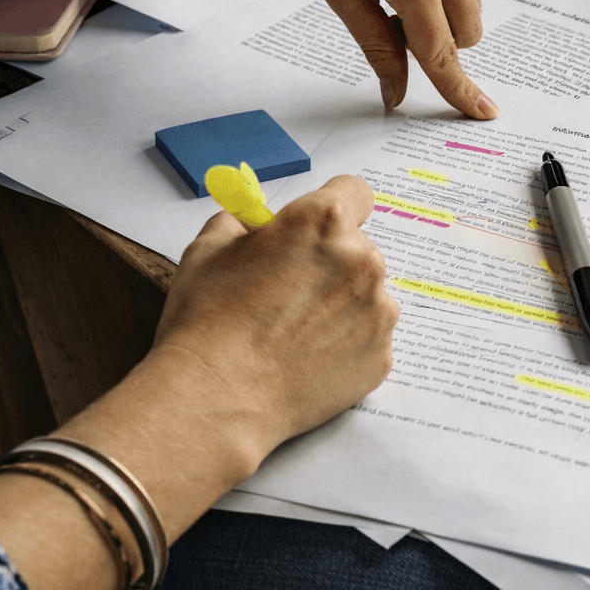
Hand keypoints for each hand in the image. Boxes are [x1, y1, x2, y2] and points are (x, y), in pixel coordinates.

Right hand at [153, 175, 398, 450]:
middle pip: (357, 248)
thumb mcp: (208, 249)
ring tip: (293, 333)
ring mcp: (378, 311)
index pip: (353, 192)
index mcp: (323, 221)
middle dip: (329, 263)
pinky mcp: (381, 356)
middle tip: (289, 292)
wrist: (216, 397)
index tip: (318, 228)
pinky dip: (345, 345)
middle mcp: (362, 260)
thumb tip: (252, 222)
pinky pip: (368, 339)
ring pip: (366, 295)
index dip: (332, 207)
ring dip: (340, 305)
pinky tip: (306, 359)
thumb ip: (240, 222)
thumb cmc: (208, 322)